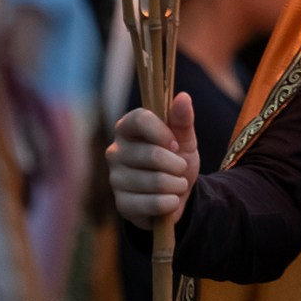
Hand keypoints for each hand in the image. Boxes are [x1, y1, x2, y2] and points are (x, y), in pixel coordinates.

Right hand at [106, 92, 199, 228]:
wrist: (176, 194)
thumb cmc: (176, 159)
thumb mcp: (185, 139)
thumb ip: (183, 119)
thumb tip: (183, 96)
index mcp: (127, 128)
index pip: (139, 119)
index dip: (163, 132)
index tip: (176, 144)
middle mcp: (115, 151)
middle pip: (152, 154)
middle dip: (178, 165)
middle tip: (181, 168)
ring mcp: (115, 179)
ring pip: (155, 181)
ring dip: (177, 185)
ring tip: (177, 184)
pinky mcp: (121, 204)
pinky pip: (152, 203)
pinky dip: (171, 203)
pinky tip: (171, 200)